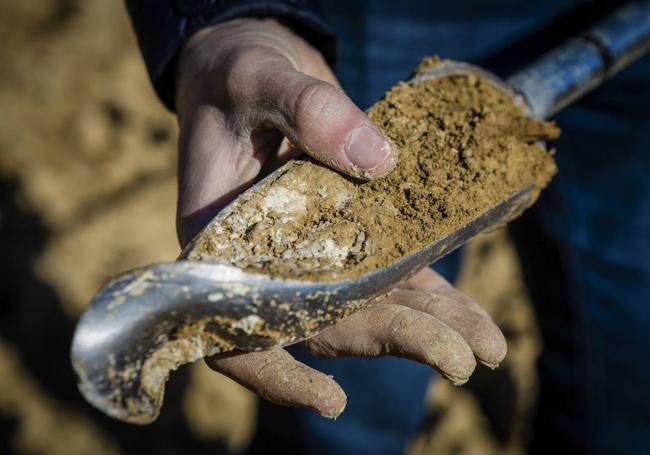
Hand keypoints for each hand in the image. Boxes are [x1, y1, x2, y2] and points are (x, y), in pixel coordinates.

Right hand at [175, 19, 504, 418]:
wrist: (254, 63)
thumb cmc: (235, 73)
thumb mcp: (259, 79)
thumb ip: (309, 112)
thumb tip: (379, 161)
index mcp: (224, 243)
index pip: (239, 329)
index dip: (277, 371)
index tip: (331, 398)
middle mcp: (266, 262)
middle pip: (323, 321)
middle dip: (389, 339)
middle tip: (457, 359)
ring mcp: (311, 252)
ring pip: (365, 305)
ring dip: (426, 327)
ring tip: (486, 347)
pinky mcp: (348, 234)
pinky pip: (389, 273)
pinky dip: (429, 294)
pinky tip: (471, 314)